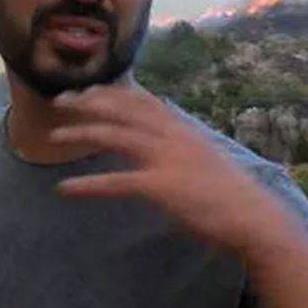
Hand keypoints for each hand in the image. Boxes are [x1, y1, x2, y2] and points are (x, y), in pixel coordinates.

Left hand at [51, 85, 279, 254]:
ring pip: (113, 135)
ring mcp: (164, 158)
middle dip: (86, 101)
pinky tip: (64, 188)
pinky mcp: (160, 186)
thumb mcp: (202, 154)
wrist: (253, 216)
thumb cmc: (229, 192)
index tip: (83, 91)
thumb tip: (162, 127)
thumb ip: (179, 140)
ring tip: (54, 138)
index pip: (138, 98)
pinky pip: (115, 182)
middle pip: (120, 108)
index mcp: (180, 127)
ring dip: (80, 133)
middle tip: (59, 102)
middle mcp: (170, 135)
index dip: (108, 91)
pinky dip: (87, 184)